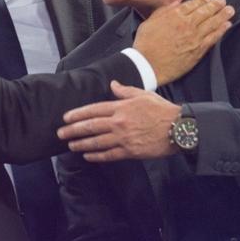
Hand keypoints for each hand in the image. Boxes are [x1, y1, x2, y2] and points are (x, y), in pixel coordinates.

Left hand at [58, 81, 180, 161]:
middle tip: (60, 134)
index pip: (93, 110)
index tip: (66, 118)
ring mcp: (123, 138)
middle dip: (73, 130)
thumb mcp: (143, 94)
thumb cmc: (161, 110)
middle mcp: (119, 122)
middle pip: (91, 127)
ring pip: (97, 142)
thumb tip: (112, 84)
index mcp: (121, 107)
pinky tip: (88, 156)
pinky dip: (97, 156)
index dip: (78, 114)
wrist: (178, 128)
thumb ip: (124, 90)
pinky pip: (109, 154)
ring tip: (71, 146)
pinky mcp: (130, 151)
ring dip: (81, 144)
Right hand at [133, 0, 232, 84]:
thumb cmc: (145, 44)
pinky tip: (227, 25)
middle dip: (216, 4)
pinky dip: (221, 30)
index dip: (203, 0)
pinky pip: (213, 37)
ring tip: (230, 10)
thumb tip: (177, 3)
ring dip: (223, 15)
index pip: (193, 4)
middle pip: (206, 11)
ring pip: (212, 22)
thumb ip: (164, 11)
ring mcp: (194, 37)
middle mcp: (187, 24)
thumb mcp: (150, 22)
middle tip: (223, 0)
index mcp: (174, 15)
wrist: (147, 65)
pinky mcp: (198, 50)